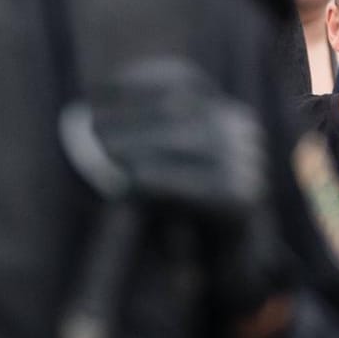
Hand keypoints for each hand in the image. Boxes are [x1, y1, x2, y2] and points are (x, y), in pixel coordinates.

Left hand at [77, 57, 286, 315]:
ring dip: (140, 144)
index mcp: (225, 110)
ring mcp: (249, 163)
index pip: (182, 79)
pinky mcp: (242, 199)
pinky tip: (132, 182)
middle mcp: (242, 130)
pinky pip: (198, 185)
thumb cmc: (183, 203)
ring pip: (188, 141)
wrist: (226, 258)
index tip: (98, 87)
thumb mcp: (167, 159)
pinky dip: (163, 180)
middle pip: (181, 108)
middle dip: (131, 116)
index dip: (139, 79)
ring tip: (102, 151)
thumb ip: (146, 132)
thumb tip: (96, 106)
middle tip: (89, 125)